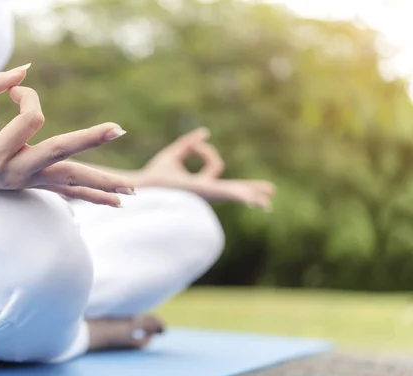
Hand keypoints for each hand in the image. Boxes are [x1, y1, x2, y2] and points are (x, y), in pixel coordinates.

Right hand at [0, 64, 132, 206]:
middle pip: (59, 155)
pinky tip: (118, 202)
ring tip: (134, 190)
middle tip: (117, 129)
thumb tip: (25, 72)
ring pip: (71, 182)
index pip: (30, 119)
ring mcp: (28, 183)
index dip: (27, 96)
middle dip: (89, 140)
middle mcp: (15, 174)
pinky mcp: (36, 185)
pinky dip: (94, 195)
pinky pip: (69, 193)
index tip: (14, 89)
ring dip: (103, 184)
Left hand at [137, 127, 274, 209]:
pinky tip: (254, 201)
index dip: (206, 151)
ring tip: (267, 204)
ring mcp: (205, 194)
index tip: (194, 144)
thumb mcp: (174, 154)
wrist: (143, 184)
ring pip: (232, 194)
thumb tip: (204, 133)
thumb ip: (188, 144)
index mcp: (201, 184)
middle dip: (250, 191)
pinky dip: (240, 196)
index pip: (217, 166)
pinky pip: (226, 194)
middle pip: (233, 191)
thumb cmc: (154, 174)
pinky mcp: (202, 193)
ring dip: (249, 196)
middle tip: (270, 194)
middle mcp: (206, 192)